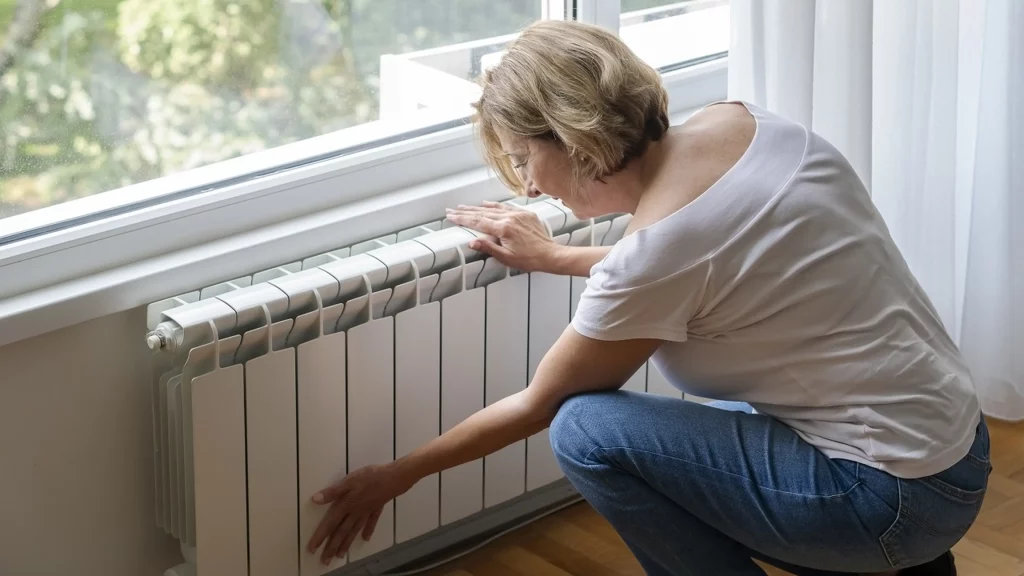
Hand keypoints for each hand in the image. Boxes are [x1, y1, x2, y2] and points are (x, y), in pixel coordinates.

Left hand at [307, 463, 409, 563]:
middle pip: (341, 532)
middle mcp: (355, 513)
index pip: (330, 524)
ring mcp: (366, 512)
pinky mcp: (376, 509)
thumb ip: (332, 492)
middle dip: (332, 547)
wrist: (393, 479)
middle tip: (325, 561)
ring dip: (346, 543)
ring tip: (340, 555)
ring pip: (354, 531)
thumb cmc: (369, 478)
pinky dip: (368, 530)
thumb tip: (315, 500)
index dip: (320, 536)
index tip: (312, 548)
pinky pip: (371, 522)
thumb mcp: (348, 481)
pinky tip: (366, 538)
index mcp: (346, 505)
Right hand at [446, 201, 560, 272]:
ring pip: (493, 208)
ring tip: (464, 206)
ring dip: (478, 207)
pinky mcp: (526, 214)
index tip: (451, 216)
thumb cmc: (529, 259)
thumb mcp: (506, 258)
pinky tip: (487, 204)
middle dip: (466, 211)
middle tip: (452, 209)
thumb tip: (472, 242)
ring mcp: (518, 214)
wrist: (550, 255)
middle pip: (482, 213)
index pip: (478, 222)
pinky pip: (507, 207)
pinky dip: (495, 205)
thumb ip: (489, 248)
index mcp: (503, 229)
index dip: (462, 219)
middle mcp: (510, 218)